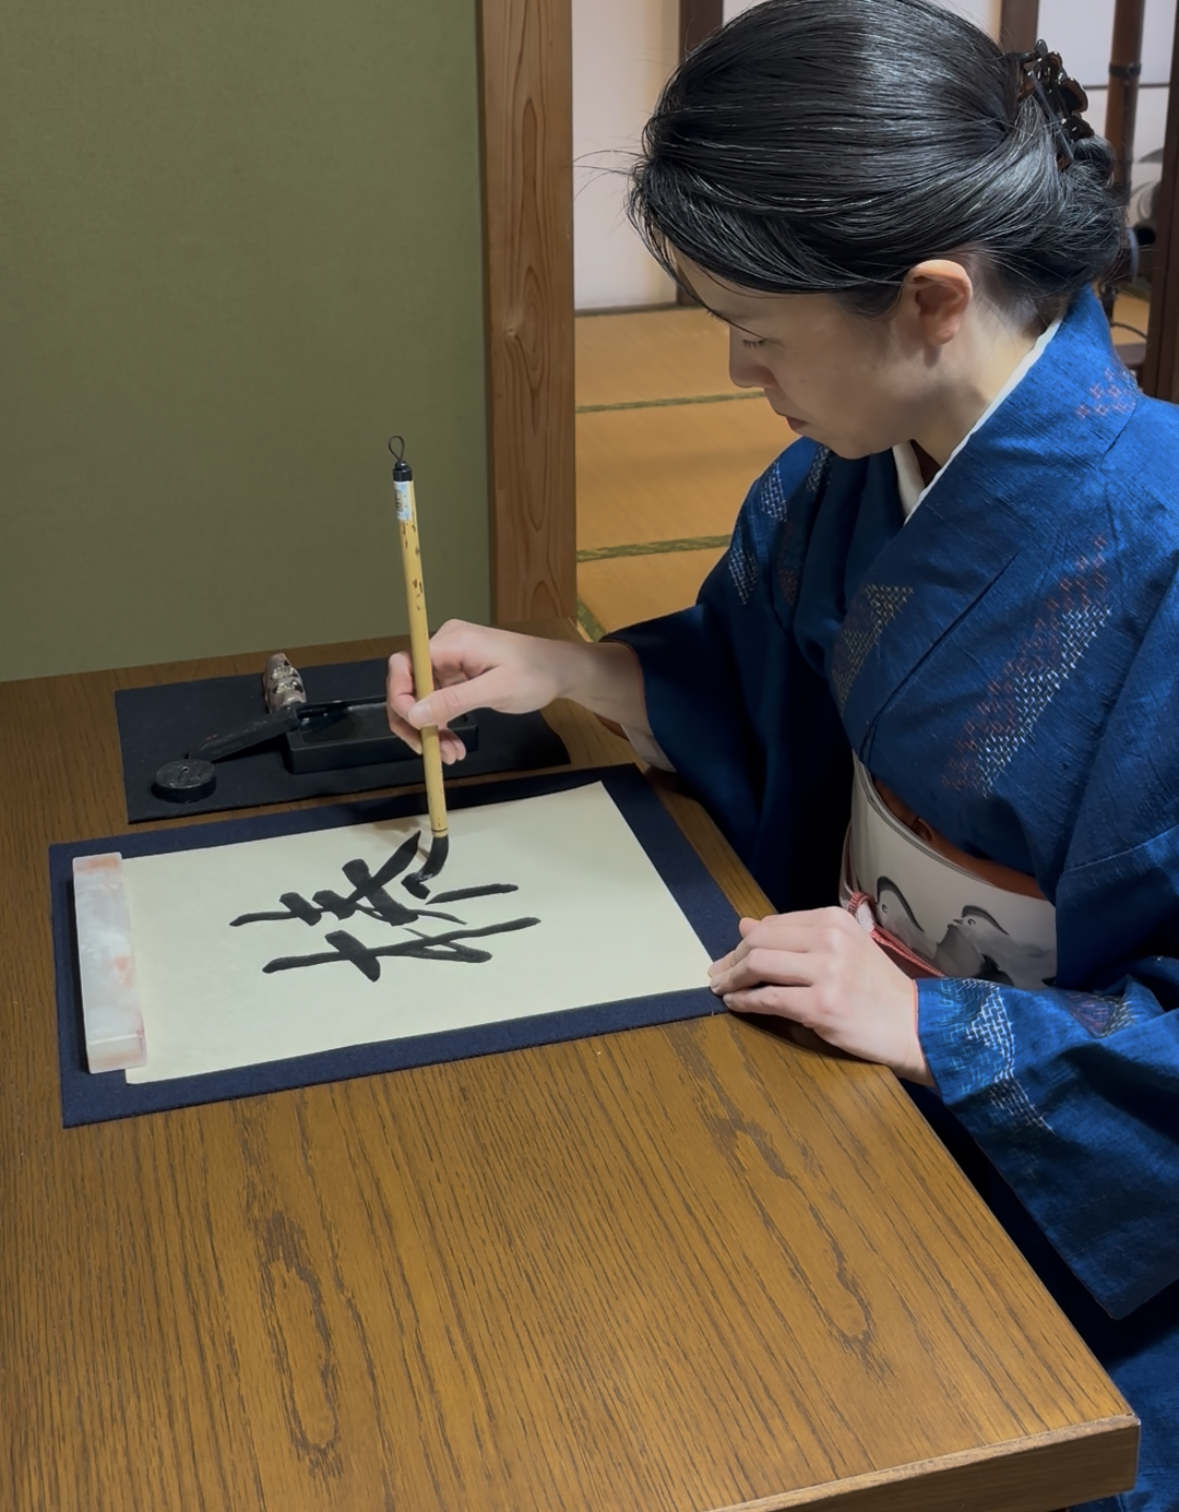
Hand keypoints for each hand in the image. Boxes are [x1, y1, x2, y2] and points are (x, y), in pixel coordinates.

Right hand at [386, 621, 647, 761]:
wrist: (560, 671)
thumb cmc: (535, 674)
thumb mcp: (497, 690)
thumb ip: (454, 700)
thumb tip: (414, 714)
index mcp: (451, 641)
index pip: (406, 665)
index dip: (401, 696)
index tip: (413, 727)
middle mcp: (444, 648)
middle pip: (408, 684)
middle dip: (414, 721)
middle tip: (427, 750)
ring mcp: (449, 662)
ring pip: (421, 699)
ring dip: (429, 730)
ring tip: (449, 756)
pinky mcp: (457, 677)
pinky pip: (437, 703)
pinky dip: (441, 726)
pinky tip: (453, 747)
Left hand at [708, 907, 931, 1084]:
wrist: (915, 1024)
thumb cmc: (877, 989)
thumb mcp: (841, 949)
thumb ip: (795, 936)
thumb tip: (744, 924)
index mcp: (832, 920)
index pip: (772, 924)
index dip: (744, 941)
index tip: (730, 957)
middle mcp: (829, 939)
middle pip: (759, 941)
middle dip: (731, 959)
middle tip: (716, 974)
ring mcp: (826, 971)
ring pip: (758, 965)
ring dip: (731, 979)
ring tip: (721, 989)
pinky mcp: (821, 1005)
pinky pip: (768, 999)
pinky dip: (745, 1001)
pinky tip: (736, 1004)